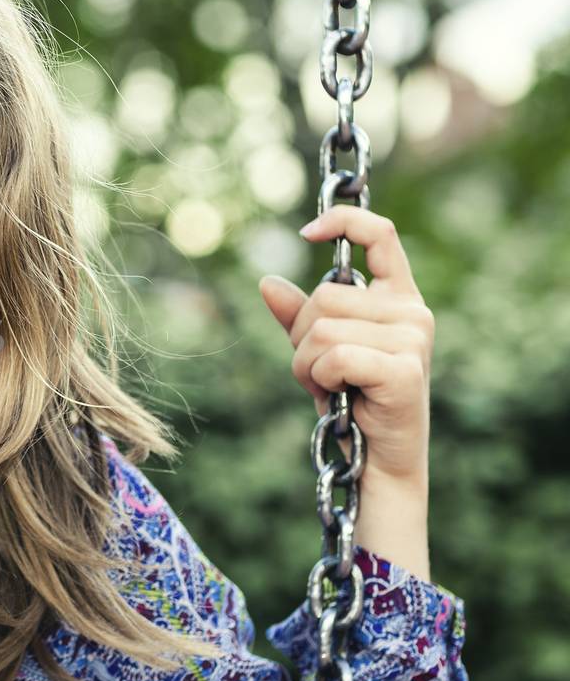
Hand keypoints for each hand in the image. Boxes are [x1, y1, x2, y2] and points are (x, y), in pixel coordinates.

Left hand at [258, 205, 431, 496]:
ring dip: (306, 365)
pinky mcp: (404, 368)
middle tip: (318, 371)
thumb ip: (298, 318)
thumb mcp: (318, 353)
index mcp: (397, 298)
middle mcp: (412, 312)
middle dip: (301, 336)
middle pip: (325, 296)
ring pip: (322, 328)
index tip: (308, 231)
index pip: (382, 235)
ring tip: (329, 387)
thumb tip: (266, 282)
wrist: (376, 461)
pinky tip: (339, 397)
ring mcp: (413, 338)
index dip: (345, 219)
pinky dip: (321, 379)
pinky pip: (334, 356)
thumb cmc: (351, 403)